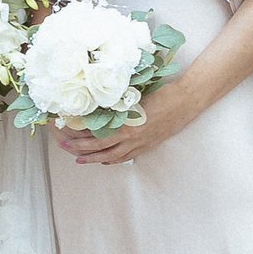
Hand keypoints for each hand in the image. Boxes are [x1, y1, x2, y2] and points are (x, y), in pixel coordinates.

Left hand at [55, 83, 193, 165]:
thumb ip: (118, 105)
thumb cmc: (163, 93)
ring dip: (95, 158)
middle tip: (65, 147)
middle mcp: (133, 137)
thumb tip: (98, 108)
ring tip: (81, 159)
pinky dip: (114, 159)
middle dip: (81, 149)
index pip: (97, 135)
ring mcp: (142, 143)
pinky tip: (106, 160)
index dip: (80, 135)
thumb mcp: (136, 96)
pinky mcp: (149, 145)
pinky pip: (127, 156)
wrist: (187, 100)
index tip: (65, 132)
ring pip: (113, 156)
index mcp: (128, 125)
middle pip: (101, 149)